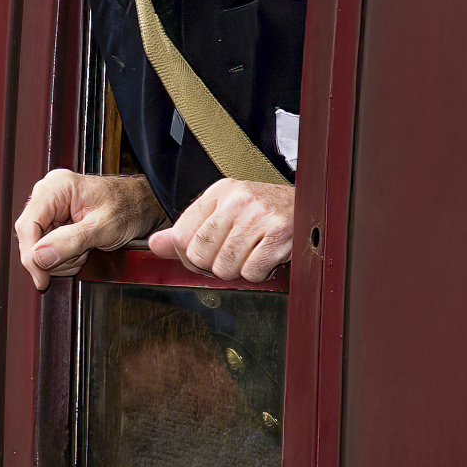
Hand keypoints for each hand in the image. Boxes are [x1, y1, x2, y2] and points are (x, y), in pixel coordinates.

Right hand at [13, 171, 165, 289]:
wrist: (144, 205)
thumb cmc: (130, 206)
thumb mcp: (104, 227)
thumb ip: (71, 241)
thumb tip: (40, 256)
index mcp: (56, 187)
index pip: (27, 226)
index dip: (31, 255)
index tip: (41, 276)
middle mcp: (48, 196)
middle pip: (31, 239)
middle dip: (54, 256)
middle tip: (80, 254)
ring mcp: (51, 209)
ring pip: (39, 248)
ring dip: (62, 258)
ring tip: (85, 249)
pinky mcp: (56, 222)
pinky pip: (49, 248)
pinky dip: (65, 256)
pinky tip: (82, 249)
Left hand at [146, 178, 292, 280]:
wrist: (311, 203)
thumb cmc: (263, 211)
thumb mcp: (222, 212)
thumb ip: (188, 229)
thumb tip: (155, 245)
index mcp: (218, 192)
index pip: (181, 237)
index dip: (187, 257)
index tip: (201, 258)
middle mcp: (237, 200)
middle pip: (200, 256)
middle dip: (213, 266)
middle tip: (230, 257)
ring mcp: (259, 216)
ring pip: (225, 268)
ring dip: (237, 270)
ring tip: (250, 254)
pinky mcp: (280, 234)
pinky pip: (251, 272)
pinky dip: (257, 273)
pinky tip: (265, 257)